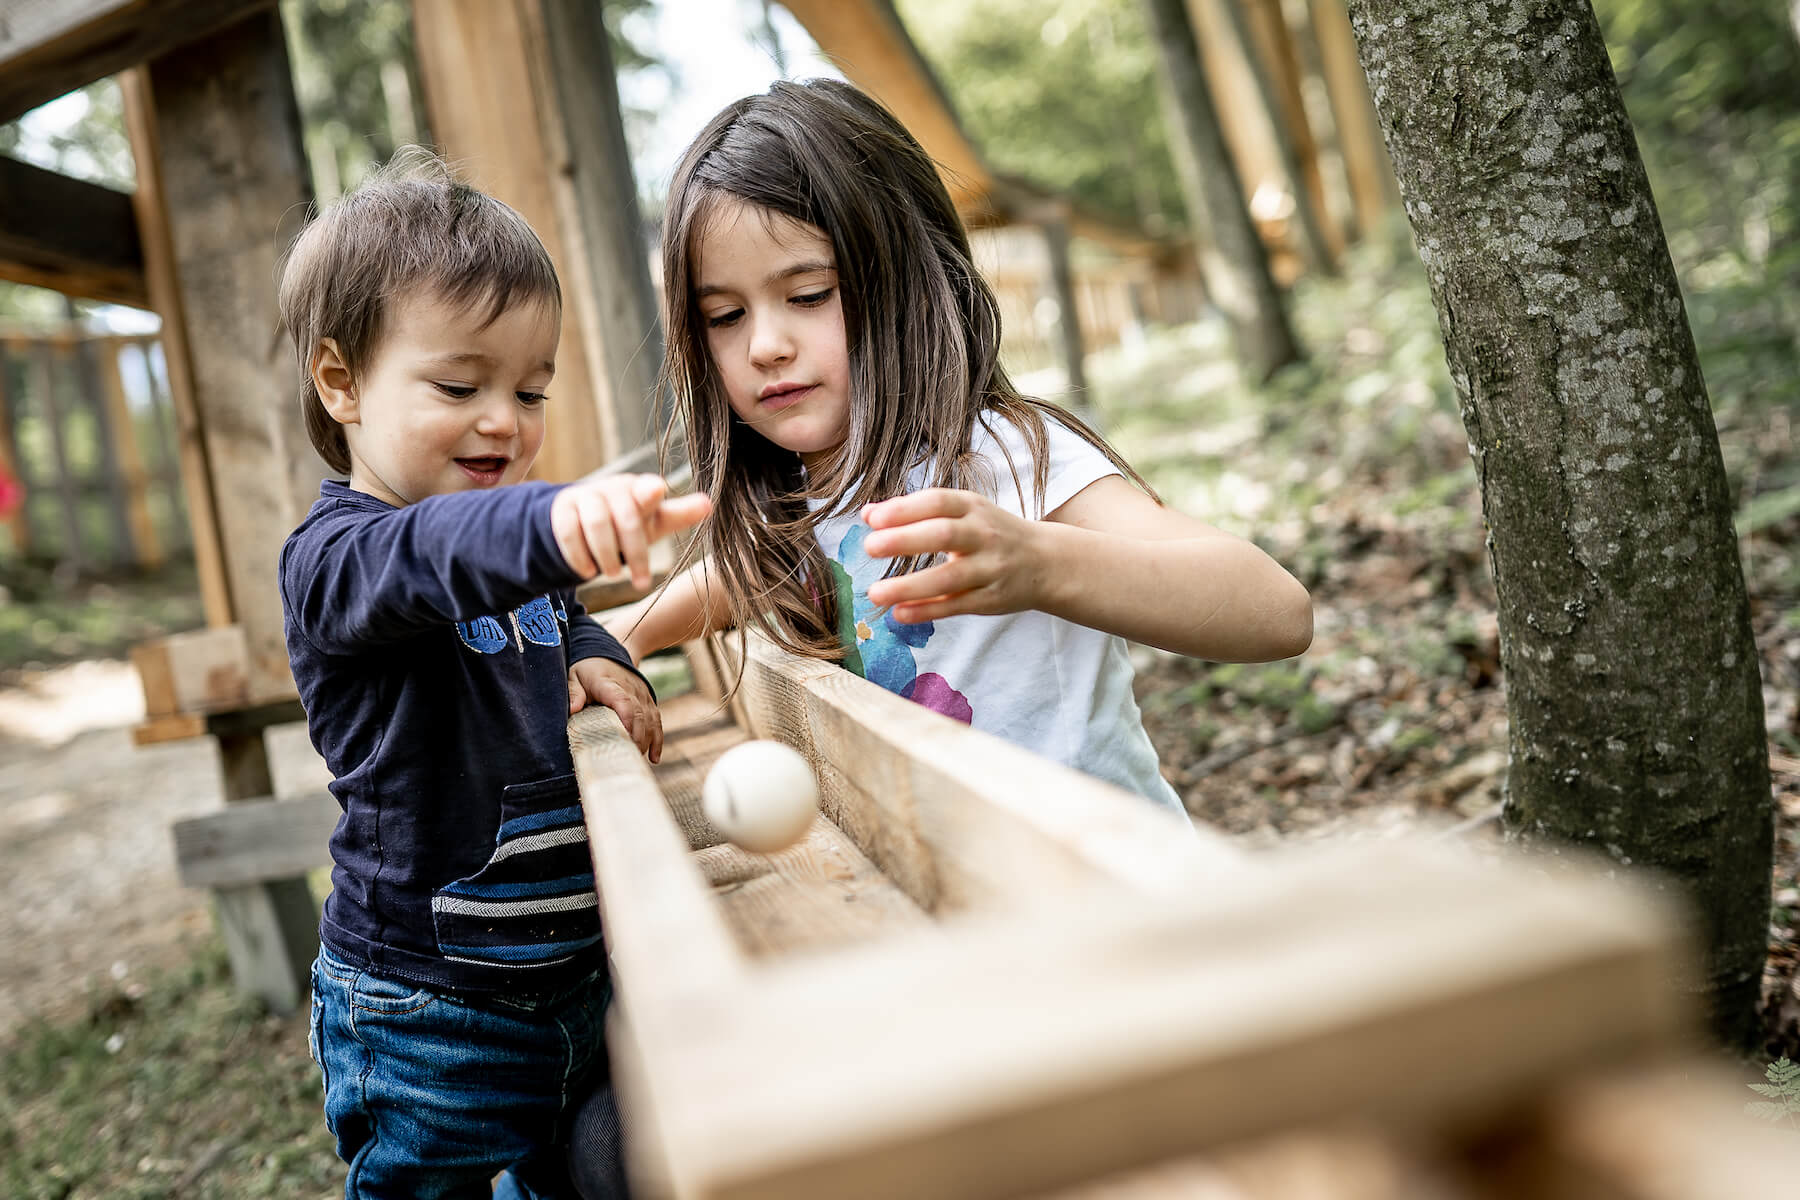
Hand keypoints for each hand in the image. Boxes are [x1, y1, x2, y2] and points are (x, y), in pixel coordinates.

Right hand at [551, 474, 711, 588]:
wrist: (583, 520)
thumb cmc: (629, 521)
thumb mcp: (655, 521)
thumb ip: (679, 514)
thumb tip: (709, 504)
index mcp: (640, 488)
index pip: (648, 491)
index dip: (651, 492)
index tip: (656, 491)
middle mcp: (612, 488)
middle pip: (626, 519)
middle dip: (635, 554)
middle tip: (641, 582)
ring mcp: (585, 496)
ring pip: (595, 524)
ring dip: (606, 556)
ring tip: (613, 575)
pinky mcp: (562, 510)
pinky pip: (568, 532)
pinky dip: (580, 556)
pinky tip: (588, 572)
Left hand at [568, 656, 662, 762]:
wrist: (607, 655)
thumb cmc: (587, 670)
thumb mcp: (574, 676)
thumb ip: (573, 692)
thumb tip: (572, 709)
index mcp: (610, 684)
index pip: (623, 701)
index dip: (626, 721)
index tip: (623, 739)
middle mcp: (631, 689)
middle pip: (639, 715)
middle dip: (636, 739)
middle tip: (626, 759)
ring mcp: (642, 695)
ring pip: (650, 720)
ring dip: (646, 742)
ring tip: (635, 761)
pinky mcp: (648, 702)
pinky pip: (656, 721)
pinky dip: (657, 740)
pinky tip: (654, 758)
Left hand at [859, 489, 1046, 622]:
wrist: (1046, 562)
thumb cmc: (991, 533)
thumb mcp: (962, 513)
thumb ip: (916, 512)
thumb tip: (868, 514)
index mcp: (973, 507)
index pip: (938, 502)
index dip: (905, 509)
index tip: (873, 519)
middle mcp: (983, 535)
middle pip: (943, 535)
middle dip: (905, 540)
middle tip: (870, 547)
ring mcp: (989, 568)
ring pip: (948, 578)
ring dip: (909, 586)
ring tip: (876, 593)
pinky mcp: (991, 599)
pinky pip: (956, 606)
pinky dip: (927, 611)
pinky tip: (899, 614)